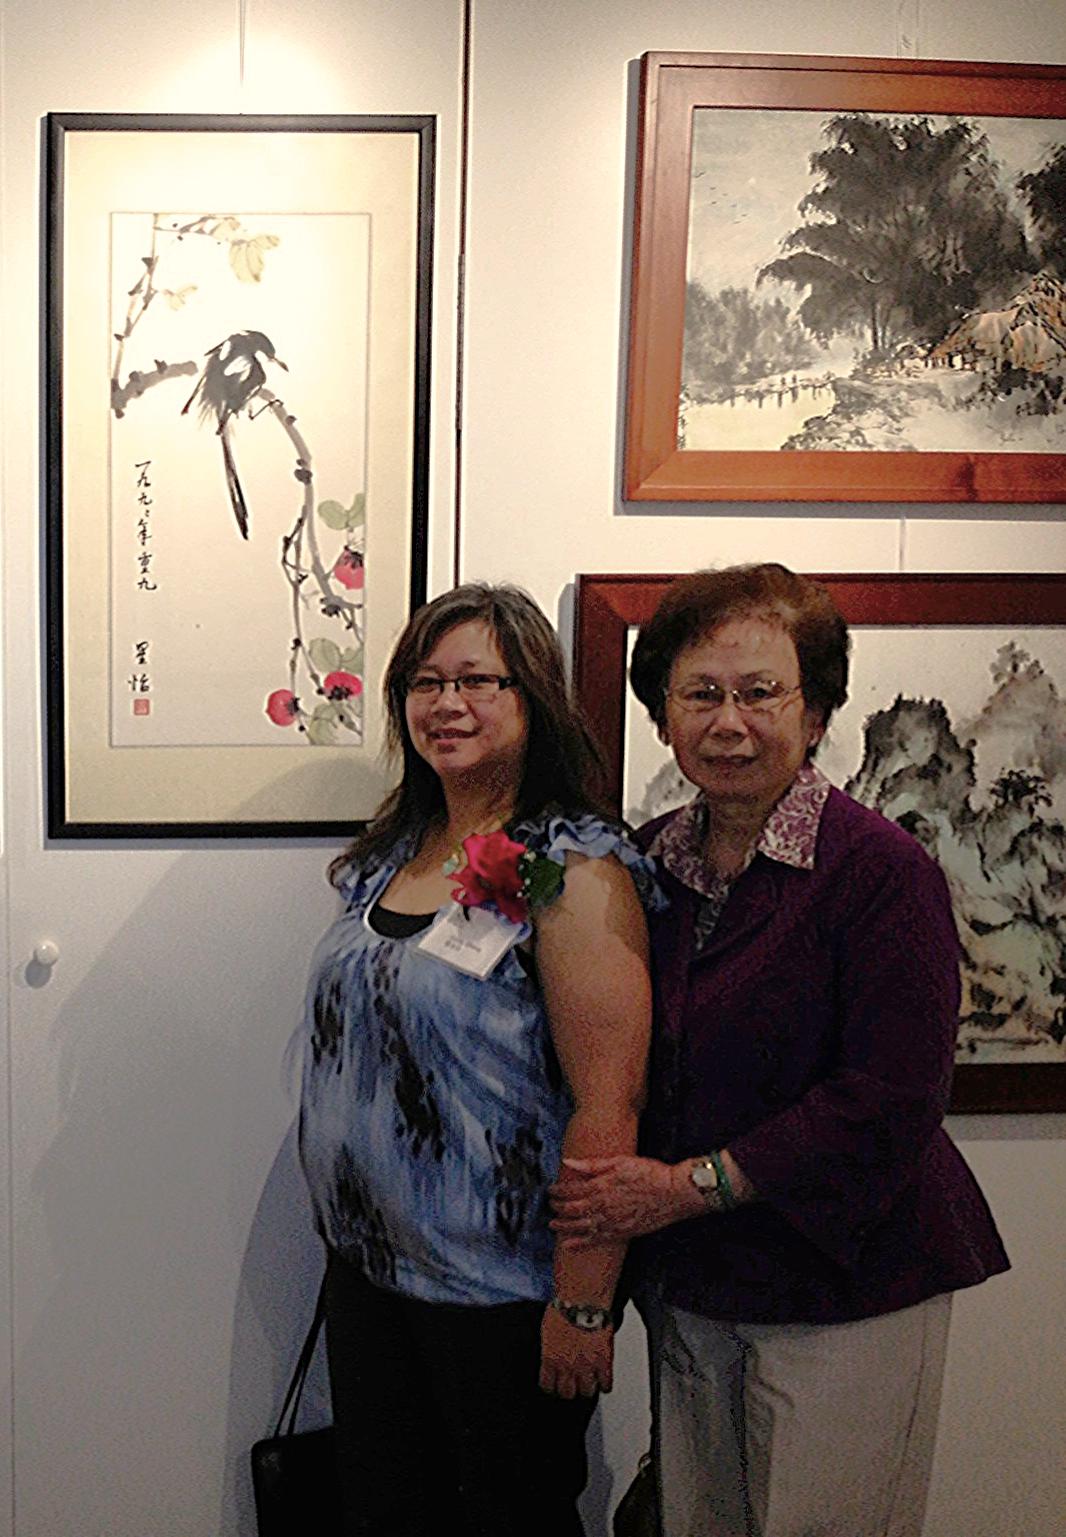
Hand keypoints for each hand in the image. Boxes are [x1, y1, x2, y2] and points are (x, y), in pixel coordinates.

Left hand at [539, 1304, 613, 1397]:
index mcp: (549, 1359)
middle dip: (570, 1389)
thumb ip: (549, 1349)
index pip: (548, 1386)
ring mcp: (586, 1367)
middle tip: (574, 1384)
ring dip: (588, 1387)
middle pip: (567, 1393)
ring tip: (590, 1381)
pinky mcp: (604, 1363)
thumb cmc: (565, 1307)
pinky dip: (605, 1384)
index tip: (556, 1385)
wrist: (584, 1300)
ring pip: (587, 1392)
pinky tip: (603, 1379)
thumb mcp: (548, 1330)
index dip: (553, 1387)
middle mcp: (567, 1367)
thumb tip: (550, 1356)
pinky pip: (606, 1385)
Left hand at [550, 1155, 699, 1244]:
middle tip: (550, 1205)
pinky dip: (580, 1244)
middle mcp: (602, 1206)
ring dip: (564, 1226)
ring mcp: (611, 1222)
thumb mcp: (620, 1161)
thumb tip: (567, 1162)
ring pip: (580, 1227)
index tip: (551, 1190)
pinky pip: (595, 1241)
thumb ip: (592, 1164)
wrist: (674, 1193)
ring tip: (552, 1225)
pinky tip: (569, 1245)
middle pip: (572, 1209)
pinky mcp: (621, 1233)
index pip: (571, 1190)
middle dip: (558, 1208)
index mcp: (601, 1186)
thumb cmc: (649, 1173)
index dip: (558, 1191)